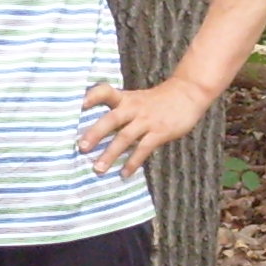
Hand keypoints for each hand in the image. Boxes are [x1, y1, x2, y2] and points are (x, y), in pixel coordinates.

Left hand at [78, 80, 212, 178]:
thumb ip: (118, 112)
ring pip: (125, 137)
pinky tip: (124, 174)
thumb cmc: (155, 101)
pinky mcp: (160, 132)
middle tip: (81, 148)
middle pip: (112, 119)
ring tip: (98, 169)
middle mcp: (133, 108)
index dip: (92, 96)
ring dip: (111, 154)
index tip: (79, 104)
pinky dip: (133, 162)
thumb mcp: (135, 99)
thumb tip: (94, 133)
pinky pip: (143, 149)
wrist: (187, 94)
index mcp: (125, 99)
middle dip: (95, 133)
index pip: (105, 91)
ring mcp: (147, 120)